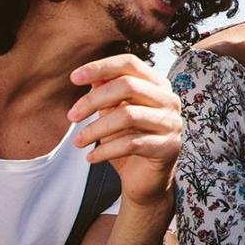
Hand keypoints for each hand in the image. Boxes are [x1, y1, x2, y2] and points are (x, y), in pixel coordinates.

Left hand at [68, 54, 184, 210]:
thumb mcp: (113, 114)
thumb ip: (107, 94)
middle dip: (93, 100)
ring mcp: (172, 123)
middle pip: (128, 86)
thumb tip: (90, 76)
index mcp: (157, 85)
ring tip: (78, 142)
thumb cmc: (128, 142)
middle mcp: (169, 100)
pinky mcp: (168, 147)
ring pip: (128, 115)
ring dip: (96, 129)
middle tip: (72, 116)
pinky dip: (106, 151)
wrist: (145, 180)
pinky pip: (131, 144)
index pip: (130, 64)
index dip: (101, 67)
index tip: (74, 78)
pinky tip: (91, 158)